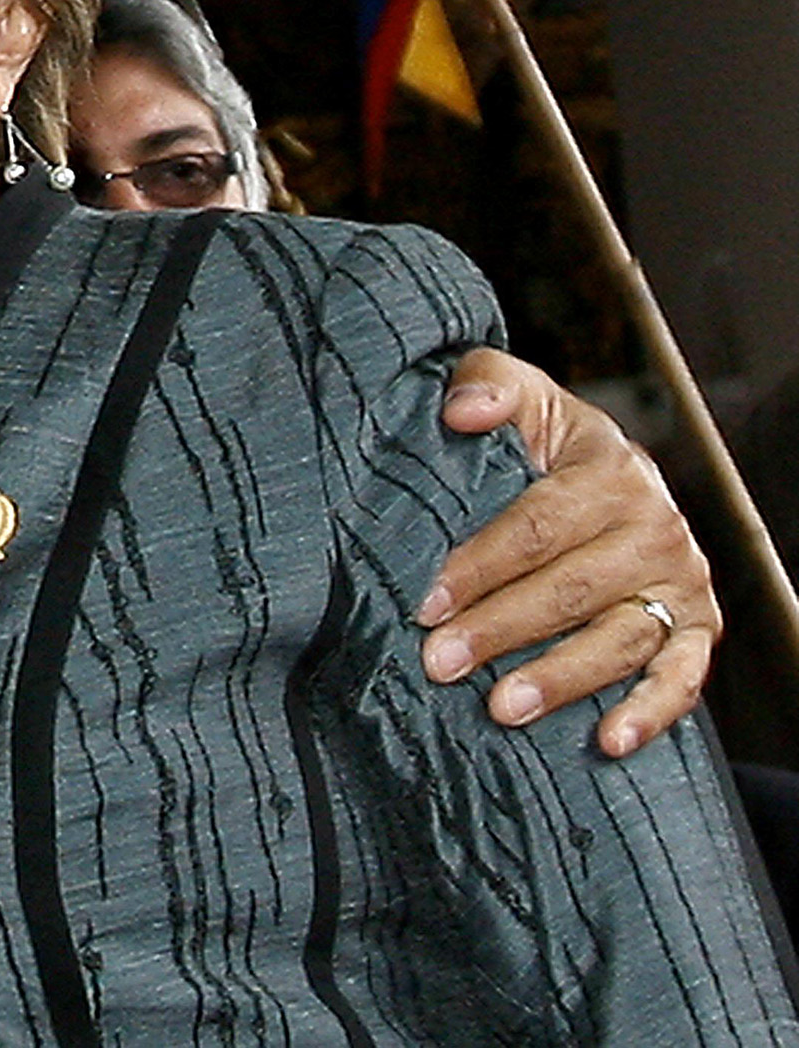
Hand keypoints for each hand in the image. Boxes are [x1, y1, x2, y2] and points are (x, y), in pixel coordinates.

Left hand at [423, 346, 715, 756]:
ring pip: (620, 638)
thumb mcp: (518, 395)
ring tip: (502, 707)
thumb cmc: (543, 439)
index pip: (536, 526)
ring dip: (561, 677)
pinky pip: (682, 677)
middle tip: (441, 663)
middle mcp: (656, 528)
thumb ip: (486, 385)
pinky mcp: (698, 627)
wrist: (605, 470)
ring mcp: (681, 582)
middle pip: (571, 589)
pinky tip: (609, 740)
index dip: (480, 566)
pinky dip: (650, 712)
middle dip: (501, 629)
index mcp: (610, 471)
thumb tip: (462, 412)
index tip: (427, 603)